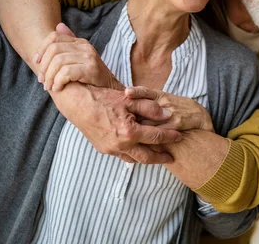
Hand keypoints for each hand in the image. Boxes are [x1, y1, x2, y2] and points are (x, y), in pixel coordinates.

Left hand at [35, 23, 123, 91]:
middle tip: (42, 81)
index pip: (53, 37)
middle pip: (53, 49)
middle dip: (44, 66)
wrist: (110, 90)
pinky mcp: (91, 68)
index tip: (36, 62)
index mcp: (79, 42)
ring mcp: (89, 56)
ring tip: (49, 87)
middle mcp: (84, 46)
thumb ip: (69, 44)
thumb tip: (59, 25)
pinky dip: (58, 81)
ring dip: (50, 77)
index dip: (41, 49)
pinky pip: (66, 72)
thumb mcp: (80, 58)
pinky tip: (58, 88)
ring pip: (58, 61)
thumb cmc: (91, 76)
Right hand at [49, 83, 180, 163]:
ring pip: (133, 159)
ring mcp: (110, 149)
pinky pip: (122, 155)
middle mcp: (120, 145)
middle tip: (171, 157)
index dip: (170, 137)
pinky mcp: (103, 149)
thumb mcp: (130, 99)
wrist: (78, 103)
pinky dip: (132, 154)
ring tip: (156, 155)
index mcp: (129, 132)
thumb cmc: (103, 98)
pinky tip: (137, 148)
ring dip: (146, 158)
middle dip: (161, 158)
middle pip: (147, 157)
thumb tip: (167, 115)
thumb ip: (150, 108)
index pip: (156, 137)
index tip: (179, 136)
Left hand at [125, 86, 213, 131]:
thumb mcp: (164, 98)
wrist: (200, 116)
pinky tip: (141, 143)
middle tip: (122, 122)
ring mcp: (170, 114)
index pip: (146, 92)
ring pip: (151, 122)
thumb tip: (127, 97)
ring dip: (139, 128)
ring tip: (126, 134)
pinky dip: (150, 138)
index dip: (137, 92)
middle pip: (145, 109)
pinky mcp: (176, 124)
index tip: (127, 92)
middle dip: (133, 115)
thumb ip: (148, 99)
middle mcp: (165, 103)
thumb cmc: (179, 108)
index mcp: (161, 95)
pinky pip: (160, 132)